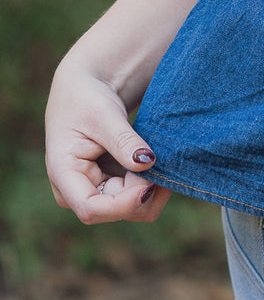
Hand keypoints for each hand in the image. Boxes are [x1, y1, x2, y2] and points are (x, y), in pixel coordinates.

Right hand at [45, 56, 171, 224]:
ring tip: (163, 160)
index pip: (91, 208)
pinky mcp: (111, 185)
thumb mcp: (104, 115)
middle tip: (159, 159)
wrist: (85, 88)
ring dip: (152, 189)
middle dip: (143, 190)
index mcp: (64, 175)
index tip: (149, 185)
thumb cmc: (86, 98)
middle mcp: (76, 191)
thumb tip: (146, 162)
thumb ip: (123, 141)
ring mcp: (95, 190)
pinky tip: (161, 164)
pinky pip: (137, 197)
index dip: (122, 205)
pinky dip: (153, 184)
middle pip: (116, 211)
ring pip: (131, 209)